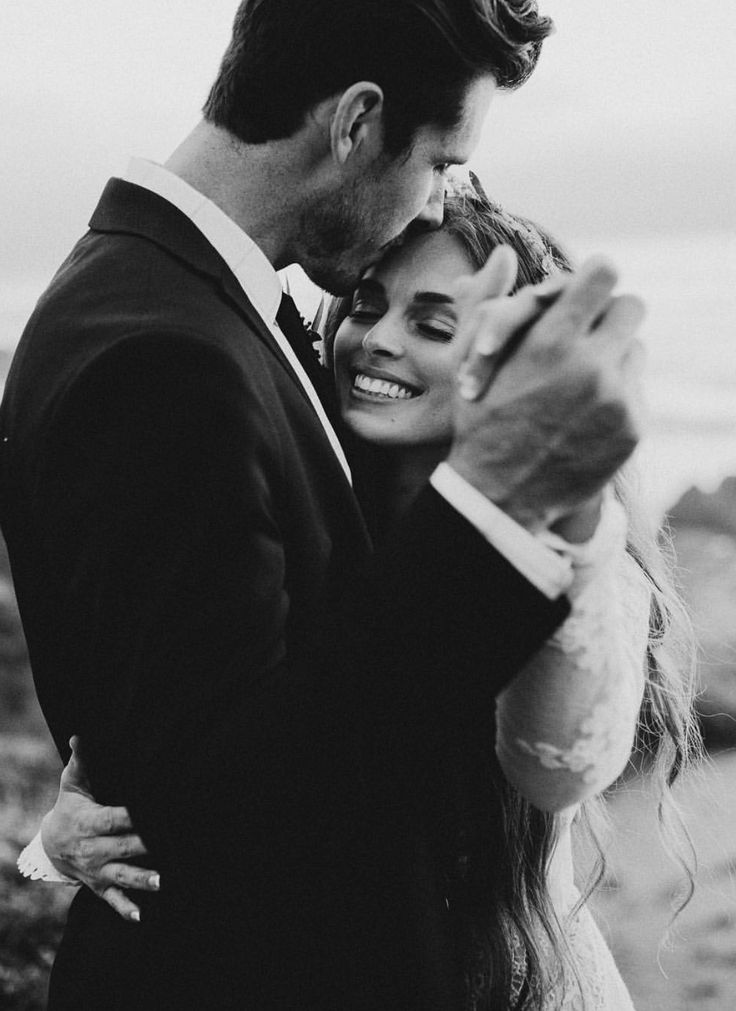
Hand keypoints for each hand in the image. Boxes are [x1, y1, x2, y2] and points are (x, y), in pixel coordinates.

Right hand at [40, 736, 159, 921]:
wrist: (50, 845)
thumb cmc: (70, 807)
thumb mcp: (72, 784)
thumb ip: (81, 761)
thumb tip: (80, 736)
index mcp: (90, 822)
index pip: (114, 818)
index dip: (133, 816)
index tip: (154, 811)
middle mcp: (94, 849)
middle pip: (123, 846)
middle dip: (147, 845)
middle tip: (173, 841)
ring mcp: (97, 870)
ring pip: (122, 875)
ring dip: (141, 878)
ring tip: (161, 881)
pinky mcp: (100, 886)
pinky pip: (113, 899)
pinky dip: (126, 908)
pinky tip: (141, 916)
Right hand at [449, 252, 644, 530]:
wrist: (500, 493)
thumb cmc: (480, 421)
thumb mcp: (471, 360)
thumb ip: (491, 303)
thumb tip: (503, 254)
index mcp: (550, 343)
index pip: (603, 275)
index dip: (592, 279)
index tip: (582, 292)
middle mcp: (591, 367)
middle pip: (630, 306)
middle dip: (607, 316)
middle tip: (585, 334)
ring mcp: (617, 400)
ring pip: (634, 349)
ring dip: (612, 356)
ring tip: (580, 379)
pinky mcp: (633, 428)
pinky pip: (636, 389)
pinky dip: (616, 394)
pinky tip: (586, 412)